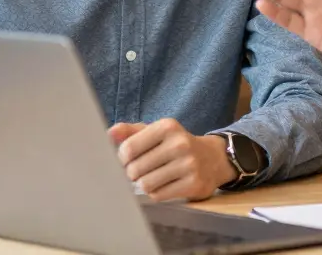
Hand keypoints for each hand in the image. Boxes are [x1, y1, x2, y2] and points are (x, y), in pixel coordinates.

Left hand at [109, 119, 235, 201]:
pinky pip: (158, 195)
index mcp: (167, 127)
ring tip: (153, 177)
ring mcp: (188, 164)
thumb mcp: (157, 132)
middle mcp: (179, 143)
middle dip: (133, 173)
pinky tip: (164, 184)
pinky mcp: (193, 184)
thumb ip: (131, 132)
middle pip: (135, 169)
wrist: (213, 159)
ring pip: (146, 184)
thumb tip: (109, 133)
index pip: (128, 148)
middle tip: (140, 170)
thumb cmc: (176, 145)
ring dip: (144, 183)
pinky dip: (156, 192)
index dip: (122, 158)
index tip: (128, 159)